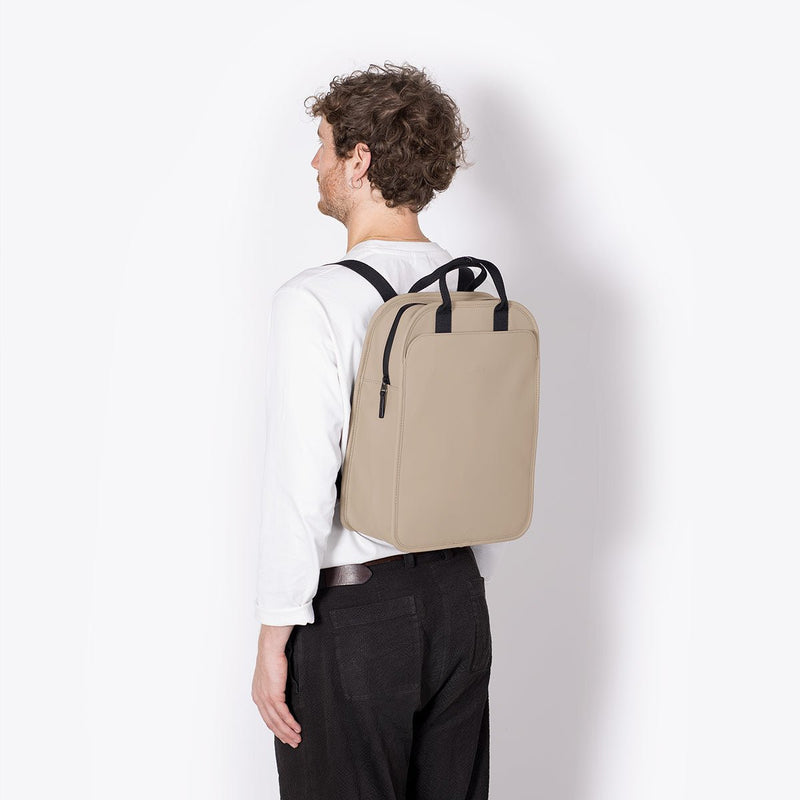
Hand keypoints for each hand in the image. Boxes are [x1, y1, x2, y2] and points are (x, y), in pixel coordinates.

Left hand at [252, 629, 302, 747]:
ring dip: (288, 732)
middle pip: (271, 723)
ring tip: (297, 739)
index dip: (276, 728)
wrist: (270, 648)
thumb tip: (283, 690)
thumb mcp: (272, 675)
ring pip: (277, 721)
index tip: (284, 735)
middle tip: (292, 742)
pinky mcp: (273, 695)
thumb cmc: (272, 656)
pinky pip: (283, 714)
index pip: (267, 717)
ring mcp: (265, 698)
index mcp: (258, 695)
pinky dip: (290, 723)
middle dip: (282, 735)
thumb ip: (275, 685)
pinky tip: (297, 728)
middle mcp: (259, 699)